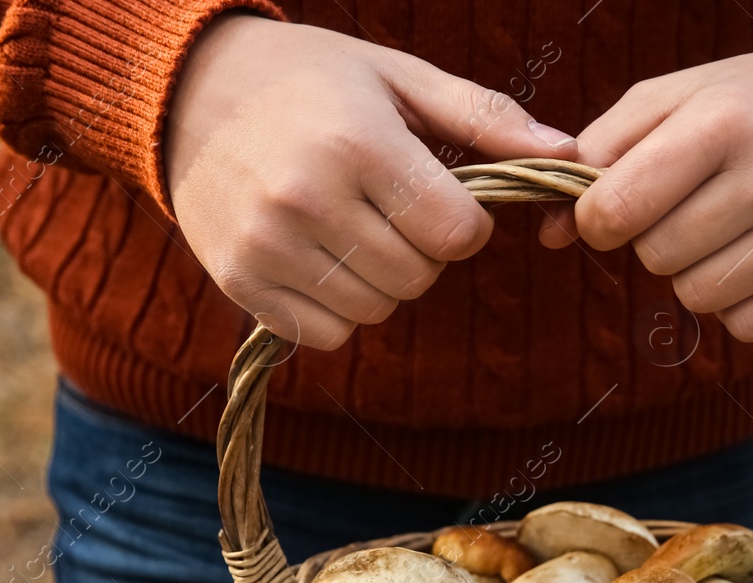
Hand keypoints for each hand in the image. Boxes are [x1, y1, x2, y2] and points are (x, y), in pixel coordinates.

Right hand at [167, 14, 576, 350]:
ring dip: (382, 283)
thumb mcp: (396, 77)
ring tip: (353, 230)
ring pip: (375, 311)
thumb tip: (567, 153)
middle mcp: (308, 199)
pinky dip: (338, 311)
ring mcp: (268, 246)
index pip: (457, 235)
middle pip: (418, 278)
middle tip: (390, 210)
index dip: (464, 224)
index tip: (438, 198)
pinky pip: (325, 334)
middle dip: (422, 252)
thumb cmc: (309, 79)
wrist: (185, 90)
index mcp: (358, 143)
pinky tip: (322, 261)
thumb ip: (483, 117)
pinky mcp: (240, 282)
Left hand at [544, 46, 752, 341]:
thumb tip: (551, 232)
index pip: (616, 210)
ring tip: (734, 226)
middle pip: (657, 258)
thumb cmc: (751, 106)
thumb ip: (599, 152)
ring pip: (698, 298)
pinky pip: (746, 326)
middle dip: (659, 238)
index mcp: (722, 121)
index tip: (616, 208)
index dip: (600, 218)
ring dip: (699, 272)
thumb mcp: (673, 99)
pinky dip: (742, 302)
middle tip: (696, 204)